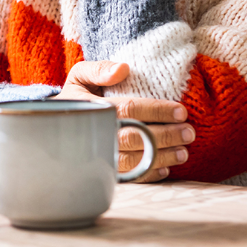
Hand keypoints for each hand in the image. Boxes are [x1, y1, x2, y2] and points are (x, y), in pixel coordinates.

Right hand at [57, 60, 194, 181]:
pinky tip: (165, 169)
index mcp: (93, 108)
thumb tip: (124, 69)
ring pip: (135, 161)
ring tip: (184, 152)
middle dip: (166, 136)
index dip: (157, 110)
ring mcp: (99, 155)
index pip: (130, 109)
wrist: (57, 122)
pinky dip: (149, 175)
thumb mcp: (79, 75)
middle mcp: (97, 134)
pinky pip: (129, 177)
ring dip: (162, 157)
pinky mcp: (103, 170)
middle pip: (136, 137)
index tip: (181, 111)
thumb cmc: (76, 95)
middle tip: (189, 133)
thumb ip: (99, 68)